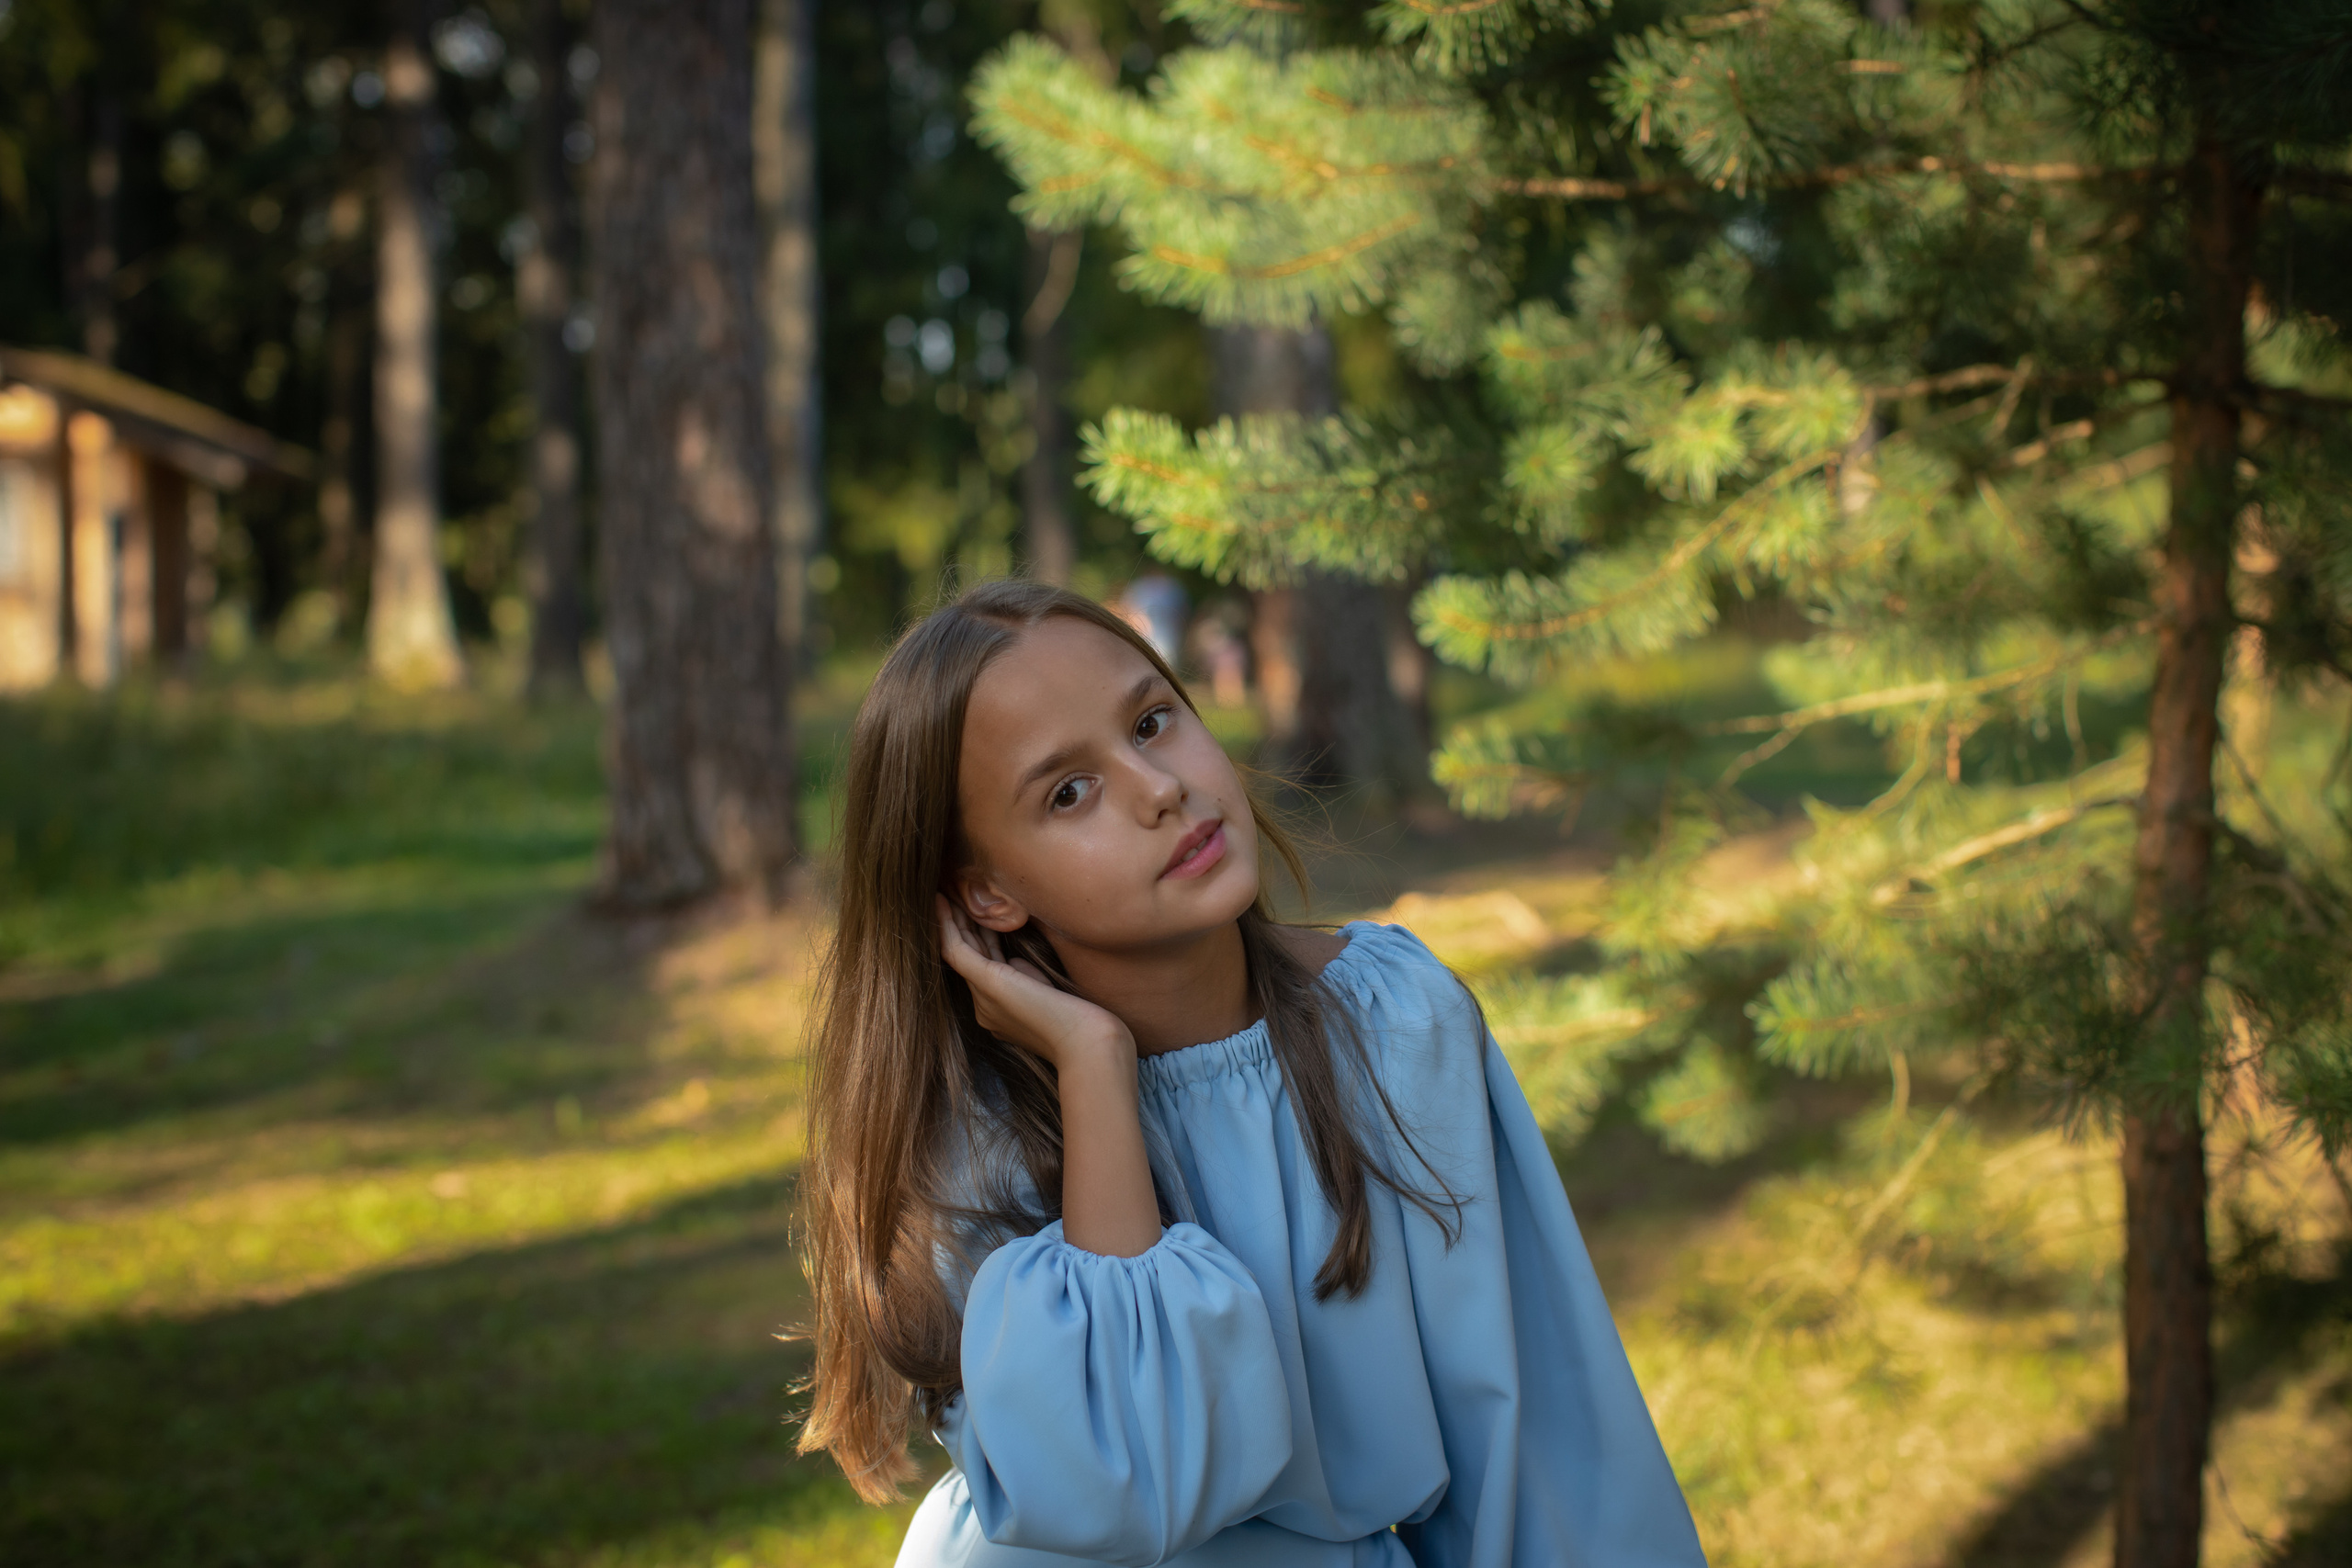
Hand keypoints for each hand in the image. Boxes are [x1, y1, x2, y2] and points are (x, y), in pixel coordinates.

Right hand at [936, 896, 1131, 1069]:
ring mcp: (982, 998)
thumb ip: (1028, 977)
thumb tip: (1014, 959)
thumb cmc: (1080, 1020)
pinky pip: (955, 949)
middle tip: (952, 893)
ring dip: (948, 919)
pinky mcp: (987, 983)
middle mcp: (985, 1006)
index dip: (978, 937)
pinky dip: (946, 924)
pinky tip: (940, 900)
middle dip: (961, 924)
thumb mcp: (1048, 993)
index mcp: (1000, 1011)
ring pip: (956, 952)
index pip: (984, 966)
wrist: (1086, 1043)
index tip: (977, 913)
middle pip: (968, 957)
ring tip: (941, 891)